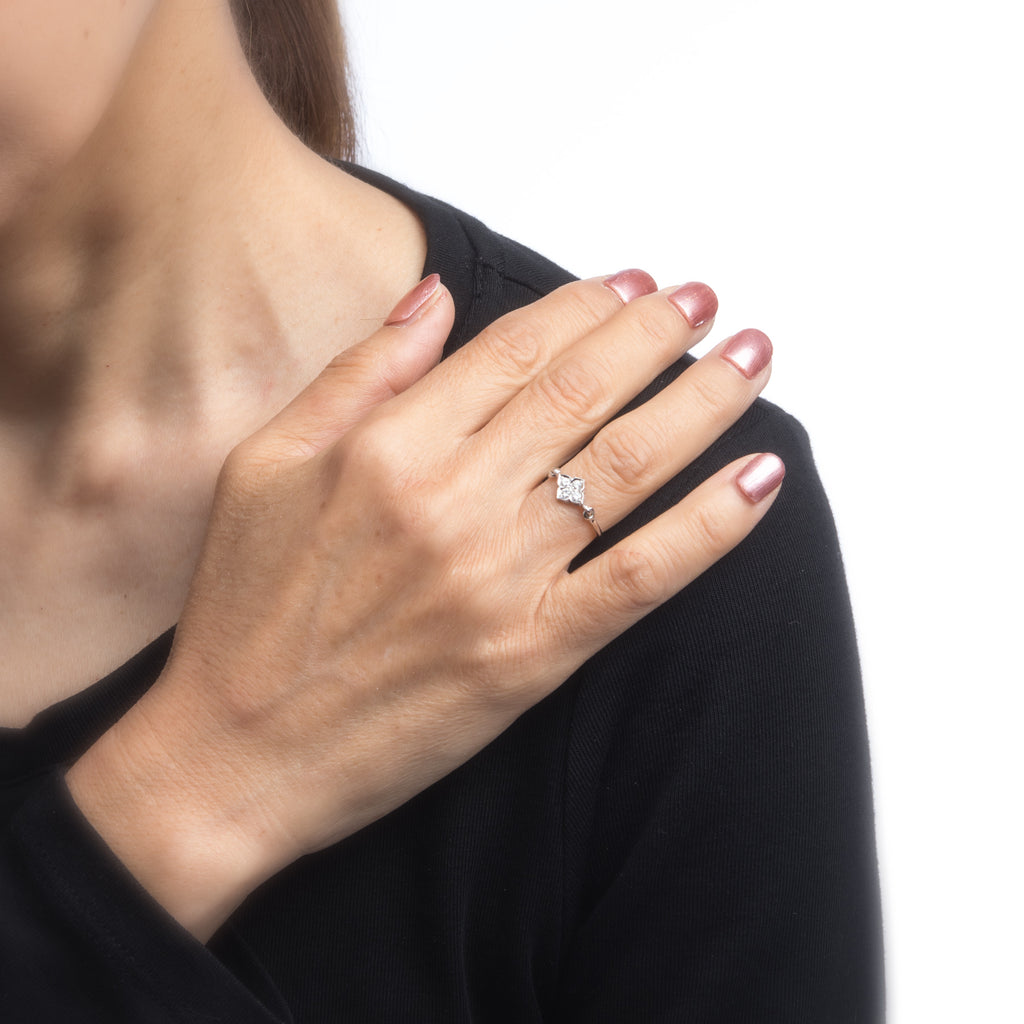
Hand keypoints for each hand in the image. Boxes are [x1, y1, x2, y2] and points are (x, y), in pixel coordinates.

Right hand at [67, 271, 781, 938]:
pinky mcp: (532, 654)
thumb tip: (433, 296)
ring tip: (751, 357)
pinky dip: (710, 526)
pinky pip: (641, 577)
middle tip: (705, 299)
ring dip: (703, 401)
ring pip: (627, 466)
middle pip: (585, 391)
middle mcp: (453, 501)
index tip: (630, 282)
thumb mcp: (263, 466)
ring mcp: (499, 579)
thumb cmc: (243, 611)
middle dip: (659, 332)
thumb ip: (356, 374)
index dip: (585, 305)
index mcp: (386, 448)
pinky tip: (760, 476)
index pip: (515, 349)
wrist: (237, 756)